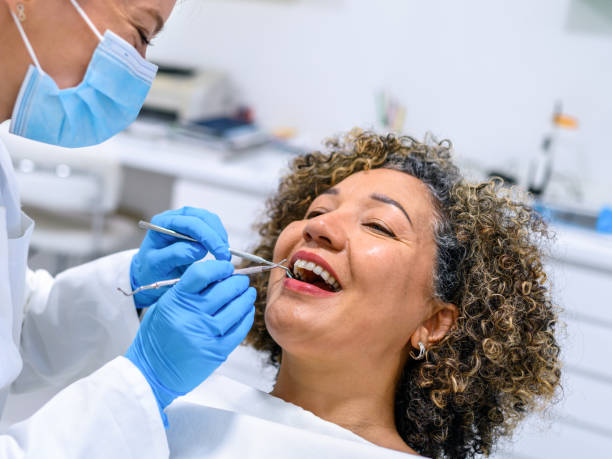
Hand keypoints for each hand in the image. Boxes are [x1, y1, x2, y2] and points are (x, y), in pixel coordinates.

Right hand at [125, 260, 255, 422]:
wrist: (151, 373)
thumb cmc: (157, 337)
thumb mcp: (164, 306)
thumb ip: (187, 291)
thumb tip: (217, 277)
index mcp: (175, 301)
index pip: (201, 274)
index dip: (219, 267)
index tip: (227, 267)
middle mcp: (190, 316)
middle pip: (224, 290)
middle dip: (237, 282)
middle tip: (242, 280)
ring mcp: (205, 335)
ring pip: (236, 309)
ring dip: (245, 298)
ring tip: (248, 293)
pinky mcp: (216, 351)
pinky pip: (238, 330)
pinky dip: (246, 318)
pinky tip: (247, 311)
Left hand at [130, 207, 230, 306]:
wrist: (150, 273)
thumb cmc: (150, 269)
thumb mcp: (157, 265)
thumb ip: (175, 254)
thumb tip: (200, 248)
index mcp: (162, 223)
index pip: (190, 223)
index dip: (208, 237)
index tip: (219, 254)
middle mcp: (175, 217)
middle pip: (203, 217)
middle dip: (217, 236)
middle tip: (225, 255)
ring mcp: (186, 220)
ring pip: (210, 220)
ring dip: (220, 236)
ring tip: (223, 254)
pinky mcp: (195, 227)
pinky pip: (212, 226)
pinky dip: (219, 237)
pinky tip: (220, 251)